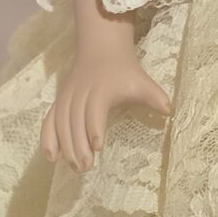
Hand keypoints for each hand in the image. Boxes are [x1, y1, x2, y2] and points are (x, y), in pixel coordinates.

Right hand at [41, 48, 171, 170]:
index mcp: (101, 89)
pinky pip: (49, 120)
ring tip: (74, 167)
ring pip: (61, 122)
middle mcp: (80, 93)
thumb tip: (170, 111)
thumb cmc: (124, 70)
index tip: (98, 146)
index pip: (95, 109)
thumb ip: (155, 97)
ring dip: (65, 146)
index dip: (94, 127)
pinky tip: (50, 157)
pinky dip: (47, 138)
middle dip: (78, 145)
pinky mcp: (59, 101)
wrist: (101, 49)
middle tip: (85, 167)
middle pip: (75, 120)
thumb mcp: (142, 81)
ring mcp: (67, 97)